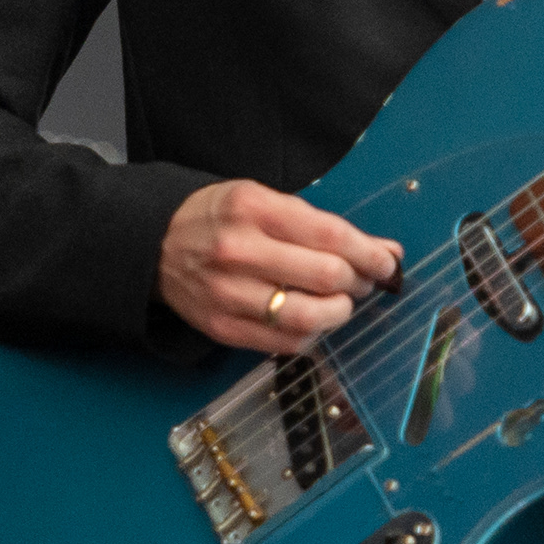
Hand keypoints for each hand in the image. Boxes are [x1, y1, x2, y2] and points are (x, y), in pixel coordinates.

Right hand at [161, 179, 404, 356]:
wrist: (155, 244)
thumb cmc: (219, 218)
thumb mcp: (264, 200)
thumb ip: (320, 225)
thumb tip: (384, 250)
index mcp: (254, 209)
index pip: (330, 236)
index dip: (370, 253)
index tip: (387, 262)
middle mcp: (240, 251)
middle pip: (326, 277)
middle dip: (358, 282)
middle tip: (361, 281)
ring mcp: (229, 293)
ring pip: (309, 317)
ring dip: (339, 312)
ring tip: (339, 303)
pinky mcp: (223, 327)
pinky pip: (285, 343)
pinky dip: (311, 334)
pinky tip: (312, 319)